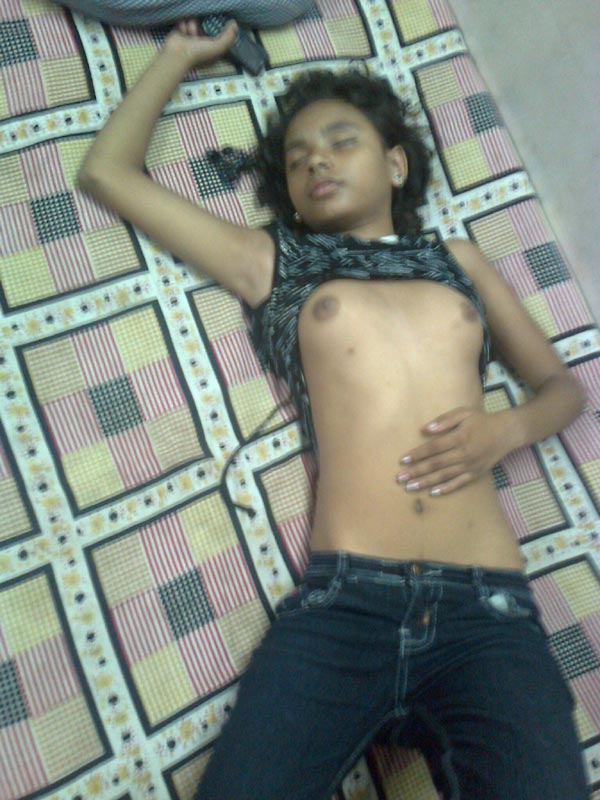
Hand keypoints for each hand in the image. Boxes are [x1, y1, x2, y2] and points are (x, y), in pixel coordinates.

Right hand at [164, 18, 237, 67]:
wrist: (177, 53)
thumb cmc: (199, 53)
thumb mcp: (218, 47)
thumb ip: (228, 36)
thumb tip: (235, 24)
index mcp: (212, 49)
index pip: (218, 35)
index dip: (219, 29)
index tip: (219, 23)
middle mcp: (202, 43)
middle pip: (206, 26)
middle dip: (203, 26)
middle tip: (200, 31)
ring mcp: (191, 37)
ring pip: (195, 22)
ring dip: (192, 26)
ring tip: (189, 33)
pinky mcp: (181, 32)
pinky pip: (184, 21)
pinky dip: (183, 25)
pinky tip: (182, 32)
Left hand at [396, 407, 510, 495]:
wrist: (506, 433)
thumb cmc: (481, 420)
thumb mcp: (464, 413)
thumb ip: (444, 420)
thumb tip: (426, 429)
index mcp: (460, 437)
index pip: (434, 448)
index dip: (417, 454)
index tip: (403, 460)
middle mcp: (464, 453)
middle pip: (436, 464)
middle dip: (416, 472)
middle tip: (400, 478)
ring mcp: (470, 465)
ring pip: (444, 476)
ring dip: (426, 482)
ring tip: (410, 487)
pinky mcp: (476, 473)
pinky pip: (459, 484)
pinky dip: (446, 489)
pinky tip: (432, 493)